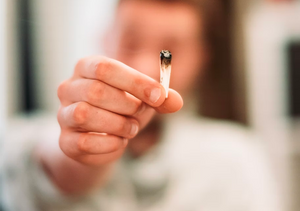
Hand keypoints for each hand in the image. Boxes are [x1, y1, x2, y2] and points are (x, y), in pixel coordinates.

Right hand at [57, 56, 182, 165]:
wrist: (103, 139)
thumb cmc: (123, 110)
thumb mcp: (144, 99)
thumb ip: (161, 99)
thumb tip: (176, 102)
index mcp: (87, 67)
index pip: (106, 67)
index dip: (135, 82)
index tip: (159, 95)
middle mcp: (69, 87)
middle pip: (96, 91)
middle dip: (128, 105)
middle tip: (141, 113)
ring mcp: (62, 114)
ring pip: (86, 115)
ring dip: (118, 124)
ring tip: (131, 128)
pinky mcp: (65, 141)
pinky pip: (84, 142)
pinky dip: (110, 144)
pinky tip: (119, 141)